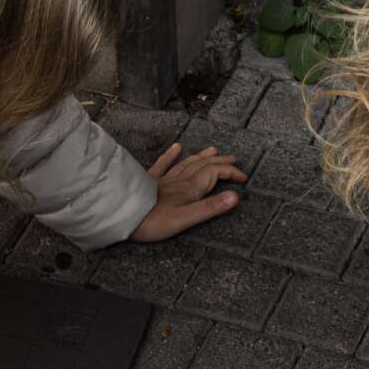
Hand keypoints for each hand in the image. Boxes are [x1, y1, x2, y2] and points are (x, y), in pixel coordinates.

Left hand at [130, 144, 247, 241]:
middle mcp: (179, 180)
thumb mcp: (186, 218)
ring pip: (187, 163)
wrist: (124, 214)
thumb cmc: (154, 221)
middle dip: (220, 161)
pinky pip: (163, 164)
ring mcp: (164, 179)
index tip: (244, 177)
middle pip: (203, 166)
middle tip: (233, 159)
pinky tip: (176, 147)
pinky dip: (171, 155)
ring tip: (213, 150)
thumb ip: (211, 207)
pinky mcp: (150, 182)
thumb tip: (235, 197)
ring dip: (201, 156)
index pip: (215, 174)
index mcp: (190, 189)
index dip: (231, 173)